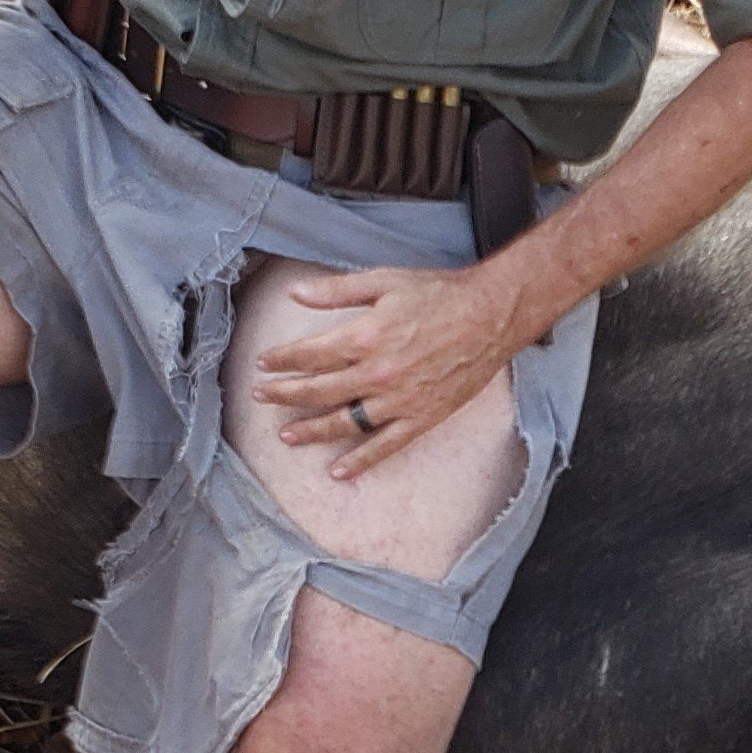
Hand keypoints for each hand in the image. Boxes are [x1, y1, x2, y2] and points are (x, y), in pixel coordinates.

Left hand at [259, 259, 536, 476]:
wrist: (490, 315)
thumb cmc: (438, 294)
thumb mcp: (384, 281)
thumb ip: (337, 290)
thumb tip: (295, 293)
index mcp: (365, 337)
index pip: (310, 355)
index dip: (282, 360)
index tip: (263, 363)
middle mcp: (377, 373)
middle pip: (319, 391)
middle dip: (285, 395)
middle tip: (261, 397)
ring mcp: (399, 400)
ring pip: (345, 423)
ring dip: (312, 431)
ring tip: (287, 436)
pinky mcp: (421, 417)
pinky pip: (385, 445)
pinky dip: (361, 461)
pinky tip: (339, 471)